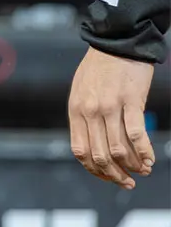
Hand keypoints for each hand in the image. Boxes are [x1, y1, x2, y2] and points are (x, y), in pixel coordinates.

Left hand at [68, 45, 157, 187]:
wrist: (116, 43)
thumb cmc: (99, 69)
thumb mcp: (80, 92)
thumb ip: (84, 117)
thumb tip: (93, 145)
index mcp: (75, 110)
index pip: (80, 151)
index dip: (95, 170)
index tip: (108, 177)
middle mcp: (90, 111)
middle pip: (100, 155)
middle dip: (115, 175)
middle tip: (128, 182)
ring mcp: (109, 107)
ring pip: (119, 149)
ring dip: (132, 166)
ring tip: (143, 171)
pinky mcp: (130, 101)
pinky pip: (136, 134)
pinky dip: (144, 152)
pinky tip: (150, 160)